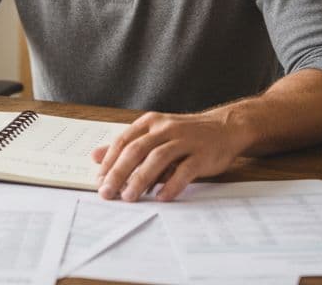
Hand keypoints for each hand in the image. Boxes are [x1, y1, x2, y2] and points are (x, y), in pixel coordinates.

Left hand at [93, 110, 246, 201]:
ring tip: (129, 197)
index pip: (124, 141)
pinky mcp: (202, 154)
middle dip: (119, 172)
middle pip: (136, 150)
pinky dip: (171, 184)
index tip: (99, 182)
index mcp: (151, 123)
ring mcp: (185, 140)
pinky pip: (185, 170)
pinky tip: (161, 197)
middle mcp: (166, 128)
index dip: (109, 162)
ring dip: (141, 179)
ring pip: (158, 158)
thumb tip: (95, 157)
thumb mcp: (155, 135)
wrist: (226, 127)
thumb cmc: (186, 135)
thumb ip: (127, 146)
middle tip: (107, 192)